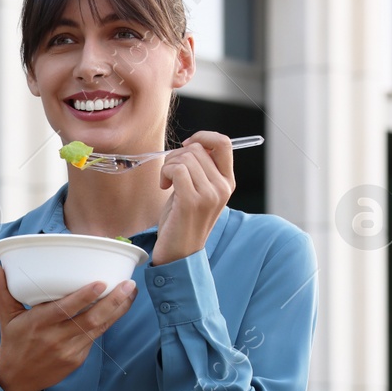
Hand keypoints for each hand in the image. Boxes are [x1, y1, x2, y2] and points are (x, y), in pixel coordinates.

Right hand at [0, 261, 136, 390]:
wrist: (16, 378)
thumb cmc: (13, 341)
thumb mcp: (7, 316)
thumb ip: (2, 290)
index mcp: (37, 324)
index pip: (63, 310)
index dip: (83, 297)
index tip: (100, 283)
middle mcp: (54, 338)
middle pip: (89, 319)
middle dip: (112, 302)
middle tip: (129, 284)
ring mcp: (68, 351)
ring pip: (98, 329)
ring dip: (117, 311)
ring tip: (131, 292)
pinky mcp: (77, 360)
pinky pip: (95, 339)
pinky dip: (108, 322)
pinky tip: (119, 308)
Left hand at [154, 131, 235, 264]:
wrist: (179, 253)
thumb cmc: (183, 220)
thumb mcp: (197, 191)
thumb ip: (200, 169)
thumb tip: (192, 144)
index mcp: (227, 182)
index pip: (223, 143)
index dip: (202, 137)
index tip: (185, 146)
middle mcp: (222, 187)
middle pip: (197, 148)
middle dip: (177, 156)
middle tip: (169, 174)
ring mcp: (209, 195)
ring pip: (185, 157)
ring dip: (168, 165)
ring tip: (167, 183)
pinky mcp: (192, 201)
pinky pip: (176, 169)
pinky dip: (165, 173)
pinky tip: (164, 187)